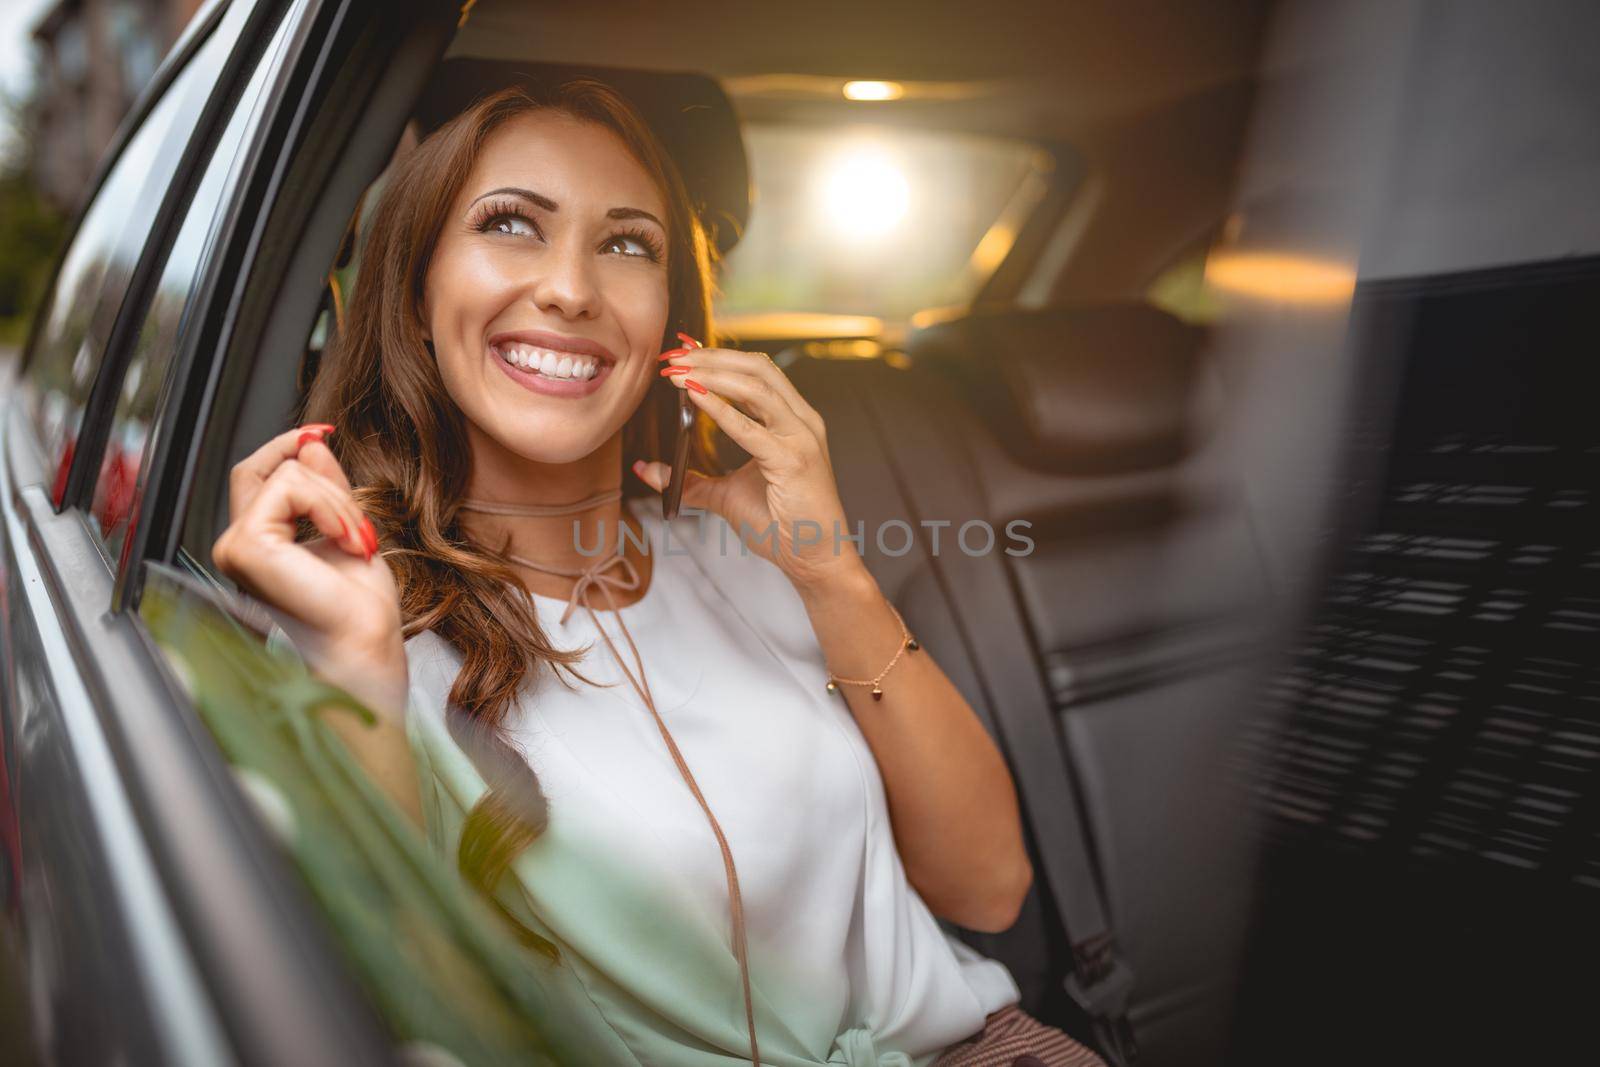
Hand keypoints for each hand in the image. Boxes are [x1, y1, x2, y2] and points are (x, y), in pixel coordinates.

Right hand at [211, 424, 407, 718]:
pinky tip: (343, 541)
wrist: (366, 643)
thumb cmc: (360, 609)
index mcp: (261, 542)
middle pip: (269, 466)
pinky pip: (290, 487)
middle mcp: (239, 544)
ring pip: (289, 474)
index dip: (287, 444)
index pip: (259, 472)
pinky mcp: (245, 546)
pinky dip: (329, 506)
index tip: (322, 431)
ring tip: (354, 542)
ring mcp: (235, 546)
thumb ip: (325, 487)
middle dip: (326, 479)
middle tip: (357, 524)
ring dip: (338, 500)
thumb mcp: (346, 528)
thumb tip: (311, 440)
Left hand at [633, 336, 863, 591]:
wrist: (816, 559)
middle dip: (711, 356)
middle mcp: (802, 422)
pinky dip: (719, 408)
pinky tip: (692, 395)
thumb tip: (648, 470)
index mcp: (792, 421)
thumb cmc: (782, 526)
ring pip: (757, 385)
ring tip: (677, 370)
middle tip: (672, 356)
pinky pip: (751, 427)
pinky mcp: (794, 461)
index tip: (680, 351)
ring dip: (712, 373)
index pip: (756, 373)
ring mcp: (801, 438)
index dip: (717, 356)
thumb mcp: (726, 495)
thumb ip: (690, 480)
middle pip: (757, 368)